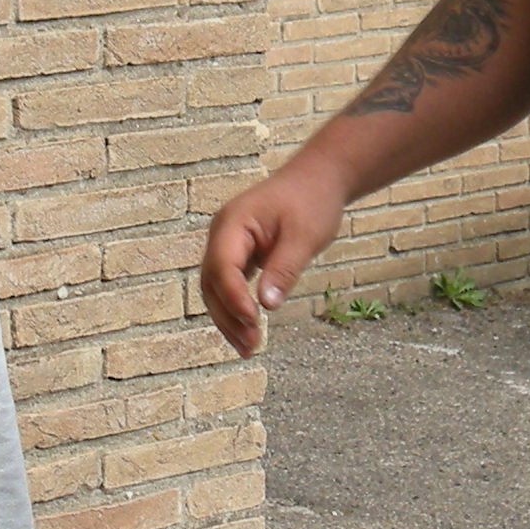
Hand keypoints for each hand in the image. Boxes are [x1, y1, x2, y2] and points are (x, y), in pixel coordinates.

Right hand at [200, 161, 349, 354]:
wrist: (317, 180)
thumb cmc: (312, 202)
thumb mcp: (304, 237)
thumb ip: (284, 269)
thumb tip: (266, 304)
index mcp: (233, 222)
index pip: (223, 266)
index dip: (234, 298)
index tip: (253, 321)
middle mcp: (222, 234)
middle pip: (212, 283)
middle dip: (229, 316)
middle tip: (251, 346)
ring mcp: (226, 244)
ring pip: (216, 289)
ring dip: (230, 319)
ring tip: (249, 348)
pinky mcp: (237, 254)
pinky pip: (228, 286)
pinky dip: (236, 309)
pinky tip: (248, 331)